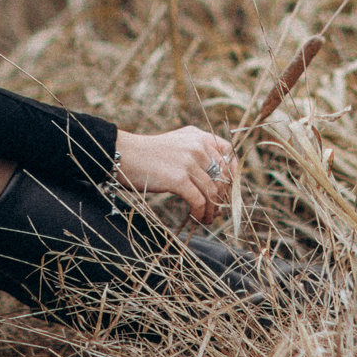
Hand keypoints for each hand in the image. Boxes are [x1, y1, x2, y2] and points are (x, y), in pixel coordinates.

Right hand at [114, 125, 235, 223]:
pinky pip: (200, 201)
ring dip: (212, 210)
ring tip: (206, 219)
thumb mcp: (178, 143)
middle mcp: (198, 147)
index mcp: (199, 136)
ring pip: (213, 192)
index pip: (229, 154)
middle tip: (217, 211)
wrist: (124, 155)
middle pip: (223, 177)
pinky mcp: (179, 178)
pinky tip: (195, 218)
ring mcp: (189, 162)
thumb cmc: (148, 154)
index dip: (232, 175)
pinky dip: (200, 213)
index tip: (227, 190)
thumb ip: (197, 151)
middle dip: (223, 198)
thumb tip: (218, 177)